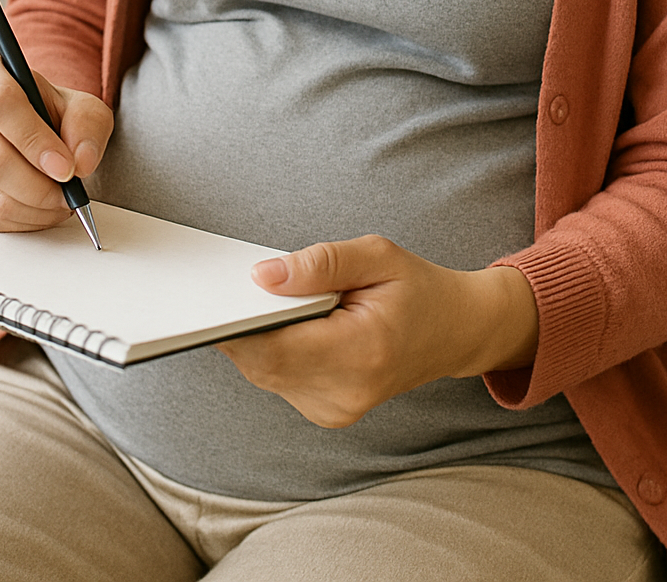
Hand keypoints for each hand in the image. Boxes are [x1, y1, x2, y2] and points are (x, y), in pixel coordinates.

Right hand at [0, 51, 113, 232]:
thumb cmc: (53, 113)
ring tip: (60, 203)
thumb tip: (80, 163)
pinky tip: (39, 211)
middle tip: (69, 194)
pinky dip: (18, 222)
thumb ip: (88, 127)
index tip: (65, 167)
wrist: (33, 129)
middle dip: (40, 187)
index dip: (34, 139)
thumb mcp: (83, 107)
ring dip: (33, 209)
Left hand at [217, 235, 537, 427]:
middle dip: (238, 326)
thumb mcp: (377, 255)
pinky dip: (269, 348)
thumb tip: (262, 276)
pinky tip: (272, 320)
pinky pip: (278, 378)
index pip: (279, 348)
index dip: (239, 327)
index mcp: (363, 352)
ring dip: (252, 336)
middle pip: (263, 364)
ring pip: (265, 373)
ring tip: (244, 298)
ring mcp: (335, 409)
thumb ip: (321, 263)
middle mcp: (346, 392)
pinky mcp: (325, 411)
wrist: (453, 331)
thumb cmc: (417, 288)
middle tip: (217, 288)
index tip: (213, 298)